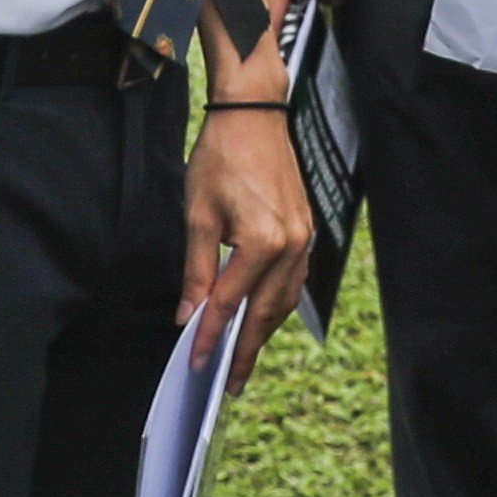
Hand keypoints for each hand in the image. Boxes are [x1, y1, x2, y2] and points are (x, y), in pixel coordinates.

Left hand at [180, 88, 315, 380]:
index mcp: (263, 241)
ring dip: (263, 331)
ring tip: (243, 358)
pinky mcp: (307, 231)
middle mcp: (291, 245)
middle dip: (245, 350)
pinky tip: (262, 317)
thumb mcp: (197, 214)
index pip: (231, 303)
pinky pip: (294, 280)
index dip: (211, 336)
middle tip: (230, 382)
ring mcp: (304, 239)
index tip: (197, 362)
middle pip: (265, 312)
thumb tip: (190, 315)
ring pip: (284, 300)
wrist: (254, 114)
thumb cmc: (221, 156)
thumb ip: (196, 271)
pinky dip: (277, 304)